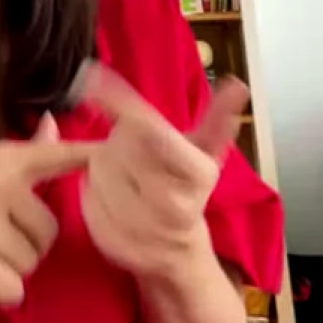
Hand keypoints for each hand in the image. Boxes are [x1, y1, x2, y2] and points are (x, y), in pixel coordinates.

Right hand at [0, 132, 91, 306]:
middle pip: (49, 234)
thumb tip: (53, 123)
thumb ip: (24, 152)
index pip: (58, 156)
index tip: (114, 154)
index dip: (89, 157)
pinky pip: (13, 290)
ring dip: (6, 267)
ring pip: (30, 264)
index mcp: (4, 161)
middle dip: (26, 245)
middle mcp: (0, 187)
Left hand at [76, 64, 247, 282]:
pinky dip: (91, 192)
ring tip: (123, 172)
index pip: (150, 128)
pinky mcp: (113, 243)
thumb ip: (218, 116)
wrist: (179, 247)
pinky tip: (111, 193)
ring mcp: (141, 228)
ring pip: (95, 173)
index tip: (90, 74)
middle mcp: (173, 205)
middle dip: (118, 141)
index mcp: (199, 174)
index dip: (119, 101)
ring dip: (102, 165)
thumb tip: (238, 85)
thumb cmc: (188, 187)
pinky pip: (85, 200)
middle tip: (132, 147)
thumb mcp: (205, 150)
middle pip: (116, 147)